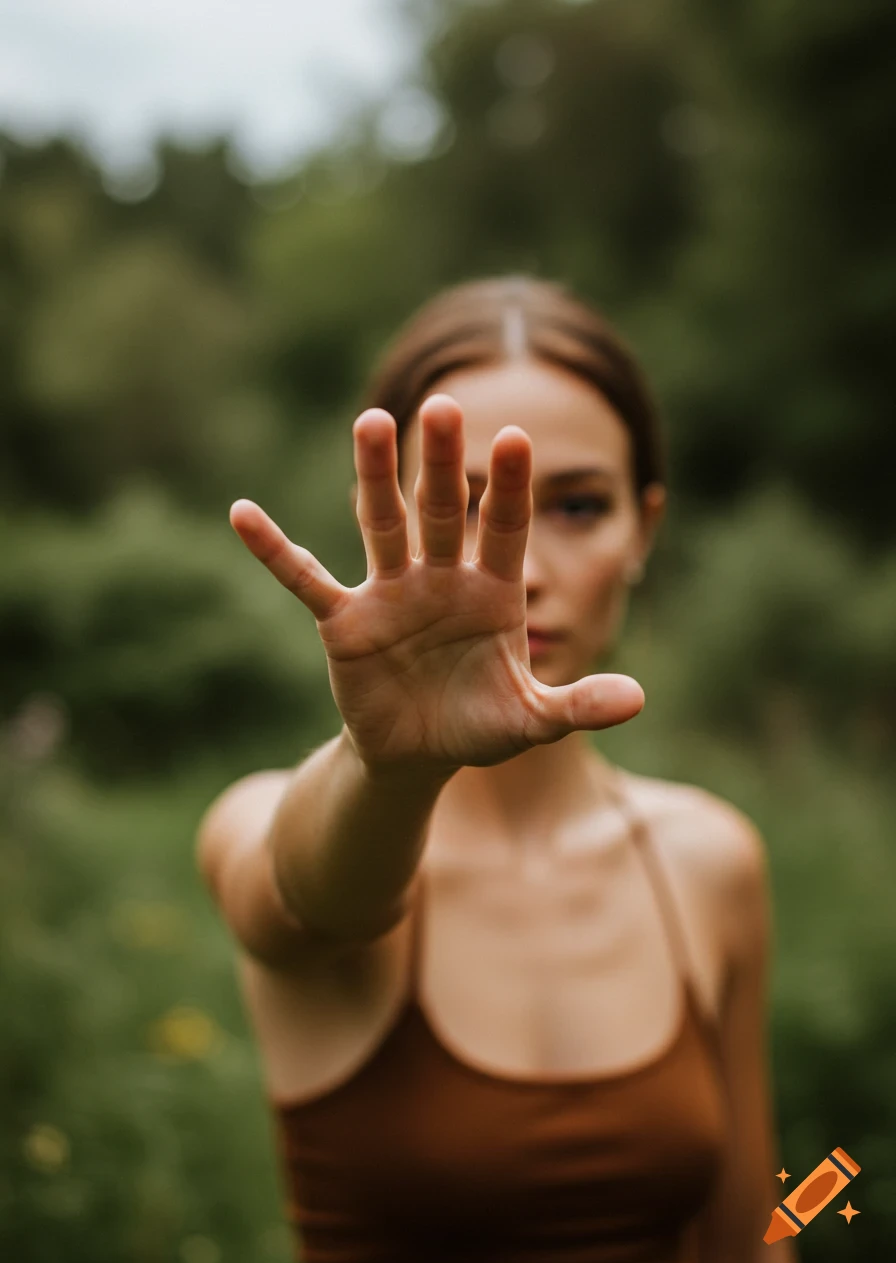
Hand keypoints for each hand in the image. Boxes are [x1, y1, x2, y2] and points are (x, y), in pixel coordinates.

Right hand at [229, 393, 642, 775]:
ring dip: (375, 477)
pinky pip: (305, 579)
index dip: (508, 487)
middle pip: (442, 510)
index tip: (518, 439)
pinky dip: (275, 550)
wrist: (420, 754)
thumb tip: (639, 700)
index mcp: (493, 591)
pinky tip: (242, 513)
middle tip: (444, 406)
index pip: (504, 528)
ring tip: (371, 422)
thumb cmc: (479, 727)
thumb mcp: (531, 720)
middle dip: (443, 463)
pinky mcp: (344, 621)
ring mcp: (390, 593)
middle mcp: (441, 578)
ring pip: (382, 524)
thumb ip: (579, 705)